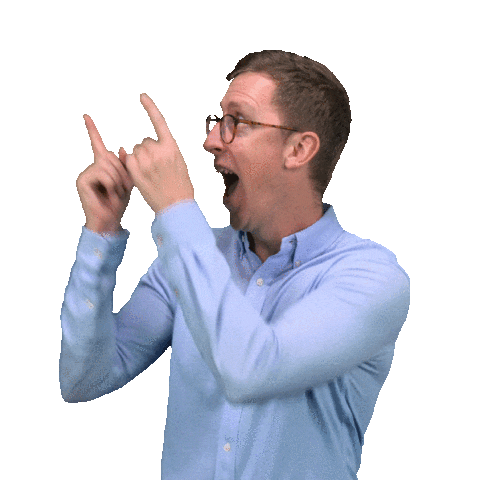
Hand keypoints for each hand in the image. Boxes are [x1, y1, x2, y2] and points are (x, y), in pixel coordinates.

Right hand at [77, 114, 134, 234]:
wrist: (110, 221)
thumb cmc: (118, 203)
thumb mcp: (126, 182)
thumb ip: (125, 166)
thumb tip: (121, 148)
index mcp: (102, 166)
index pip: (97, 145)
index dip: (92, 131)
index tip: (86, 116)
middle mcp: (92, 167)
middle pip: (110, 156)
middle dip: (122, 172)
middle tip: (124, 188)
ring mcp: (85, 174)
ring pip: (107, 165)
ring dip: (118, 180)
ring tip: (117, 193)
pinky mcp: (82, 181)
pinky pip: (102, 173)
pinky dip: (111, 184)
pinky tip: (110, 194)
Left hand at [125, 93, 193, 216]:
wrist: (176, 205)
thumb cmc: (180, 186)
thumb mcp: (179, 163)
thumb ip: (167, 151)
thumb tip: (154, 144)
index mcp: (171, 147)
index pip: (159, 122)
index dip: (150, 108)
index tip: (142, 96)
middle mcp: (158, 151)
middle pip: (144, 142)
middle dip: (146, 151)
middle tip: (155, 167)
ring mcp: (146, 161)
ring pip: (135, 151)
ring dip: (138, 159)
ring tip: (149, 174)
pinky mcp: (136, 171)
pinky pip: (128, 161)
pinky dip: (131, 166)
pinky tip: (140, 175)